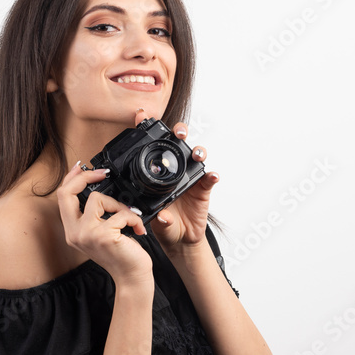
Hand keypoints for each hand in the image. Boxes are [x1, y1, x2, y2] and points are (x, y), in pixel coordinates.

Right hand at [56, 161, 152, 283]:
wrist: (132, 277)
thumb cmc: (120, 254)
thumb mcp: (101, 232)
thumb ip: (94, 214)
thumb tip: (98, 186)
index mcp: (72, 230)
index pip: (62, 197)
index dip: (71, 178)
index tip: (82, 167)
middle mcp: (74, 233)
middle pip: (67, 192)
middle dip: (85, 176)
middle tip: (103, 173)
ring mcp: (86, 234)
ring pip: (98, 199)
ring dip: (119, 205)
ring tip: (129, 218)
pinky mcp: (103, 235)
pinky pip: (120, 212)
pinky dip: (133, 218)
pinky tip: (138, 229)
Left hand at [149, 118, 217, 255]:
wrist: (178, 238)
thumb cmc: (162, 223)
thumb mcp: (151, 217)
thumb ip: (155, 214)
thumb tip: (161, 215)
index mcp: (158, 170)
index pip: (152, 145)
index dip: (148, 128)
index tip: (142, 115)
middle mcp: (175, 169)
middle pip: (179, 143)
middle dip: (180, 132)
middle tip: (178, 133)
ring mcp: (190, 177)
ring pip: (196, 156)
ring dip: (198, 151)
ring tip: (197, 153)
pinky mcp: (203, 189)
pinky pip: (209, 180)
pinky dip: (211, 176)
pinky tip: (212, 176)